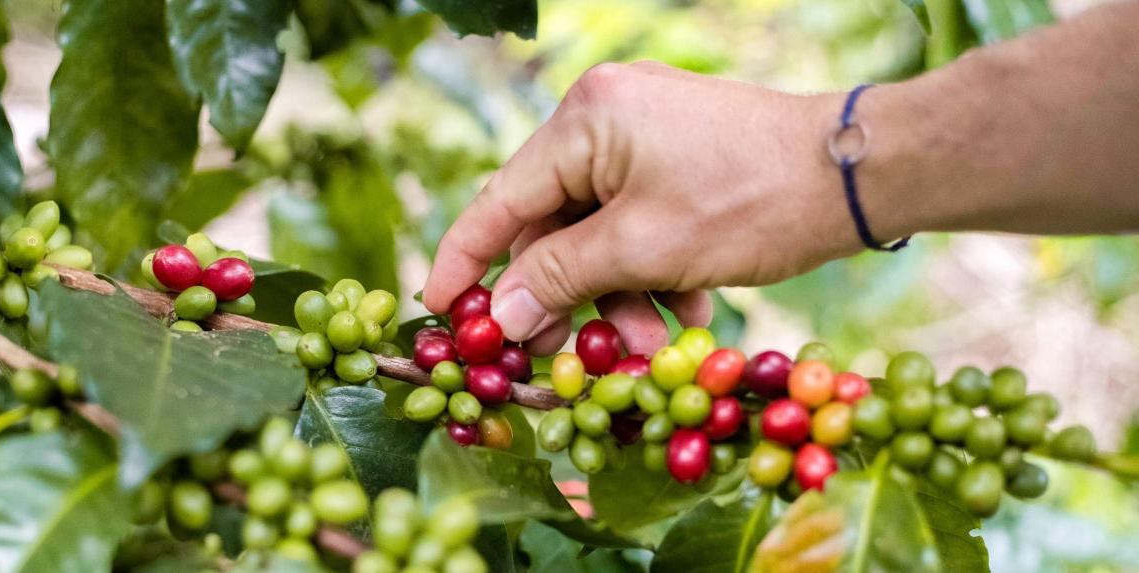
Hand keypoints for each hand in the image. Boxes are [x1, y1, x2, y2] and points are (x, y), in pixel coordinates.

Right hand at [423, 62, 857, 354]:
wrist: (860, 174)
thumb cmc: (750, 203)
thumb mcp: (643, 250)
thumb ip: (559, 278)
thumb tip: (498, 313)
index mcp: (586, 120)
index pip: (501, 199)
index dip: (465, 260)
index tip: (439, 311)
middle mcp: (607, 116)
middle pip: (553, 224)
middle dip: (568, 297)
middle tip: (568, 358)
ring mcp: (646, 133)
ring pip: (600, 232)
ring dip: (618, 295)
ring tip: (651, 345)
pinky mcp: (679, 156)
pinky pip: (639, 220)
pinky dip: (652, 270)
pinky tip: (688, 306)